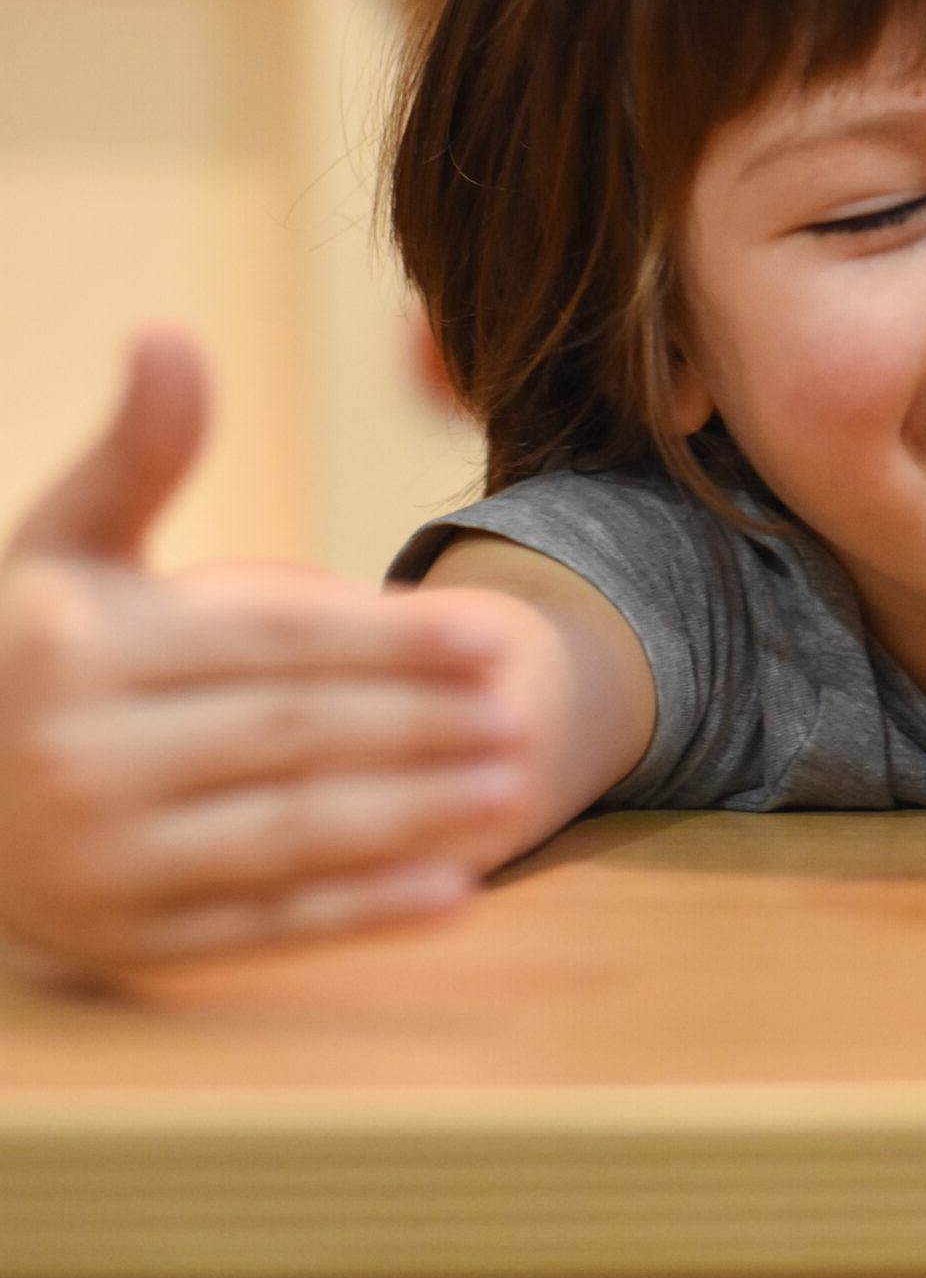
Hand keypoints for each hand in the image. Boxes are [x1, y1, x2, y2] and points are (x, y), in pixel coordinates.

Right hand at [0, 331, 548, 973]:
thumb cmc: (29, 649)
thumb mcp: (63, 547)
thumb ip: (136, 454)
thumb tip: (171, 334)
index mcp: (76, 651)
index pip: (268, 643)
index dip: (389, 641)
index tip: (492, 637)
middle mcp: (78, 761)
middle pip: (294, 738)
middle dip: (421, 728)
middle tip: (524, 720)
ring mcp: (101, 863)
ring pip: (288, 836)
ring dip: (413, 819)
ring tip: (515, 792)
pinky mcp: (128, 943)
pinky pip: (264, 927)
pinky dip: (362, 916)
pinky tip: (455, 892)